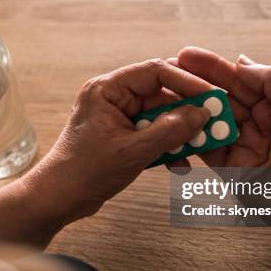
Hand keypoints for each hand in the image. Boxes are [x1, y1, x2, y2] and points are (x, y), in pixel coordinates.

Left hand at [21, 59, 213, 223]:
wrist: (57, 199)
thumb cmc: (84, 171)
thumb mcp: (133, 151)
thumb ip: (169, 131)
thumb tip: (200, 114)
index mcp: (107, 89)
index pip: (155, 72)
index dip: (186, 81)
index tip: (210, 95)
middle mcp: (112, 98)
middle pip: (160, 94)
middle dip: (187, 110)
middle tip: (212, 121)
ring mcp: (117, 117)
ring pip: (160, 116)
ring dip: (179, 132)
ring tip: (199, 145)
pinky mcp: (121, 136)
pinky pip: (152, 133)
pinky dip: (167, 146)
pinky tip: (179, 163)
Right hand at [170, 47, 270, 167]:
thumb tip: (244, 62)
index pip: (244, 79)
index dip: (217, 66)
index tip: (190, 55)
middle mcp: (263, 124)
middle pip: (224, 96)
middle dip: (198, 81)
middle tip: (170, 66)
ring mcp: (245, 146)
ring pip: (211, 119)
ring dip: (190, 105)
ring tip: (166, 90)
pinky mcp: (231, 168)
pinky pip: (206, 146)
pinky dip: (190, 134)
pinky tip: (174, 119)